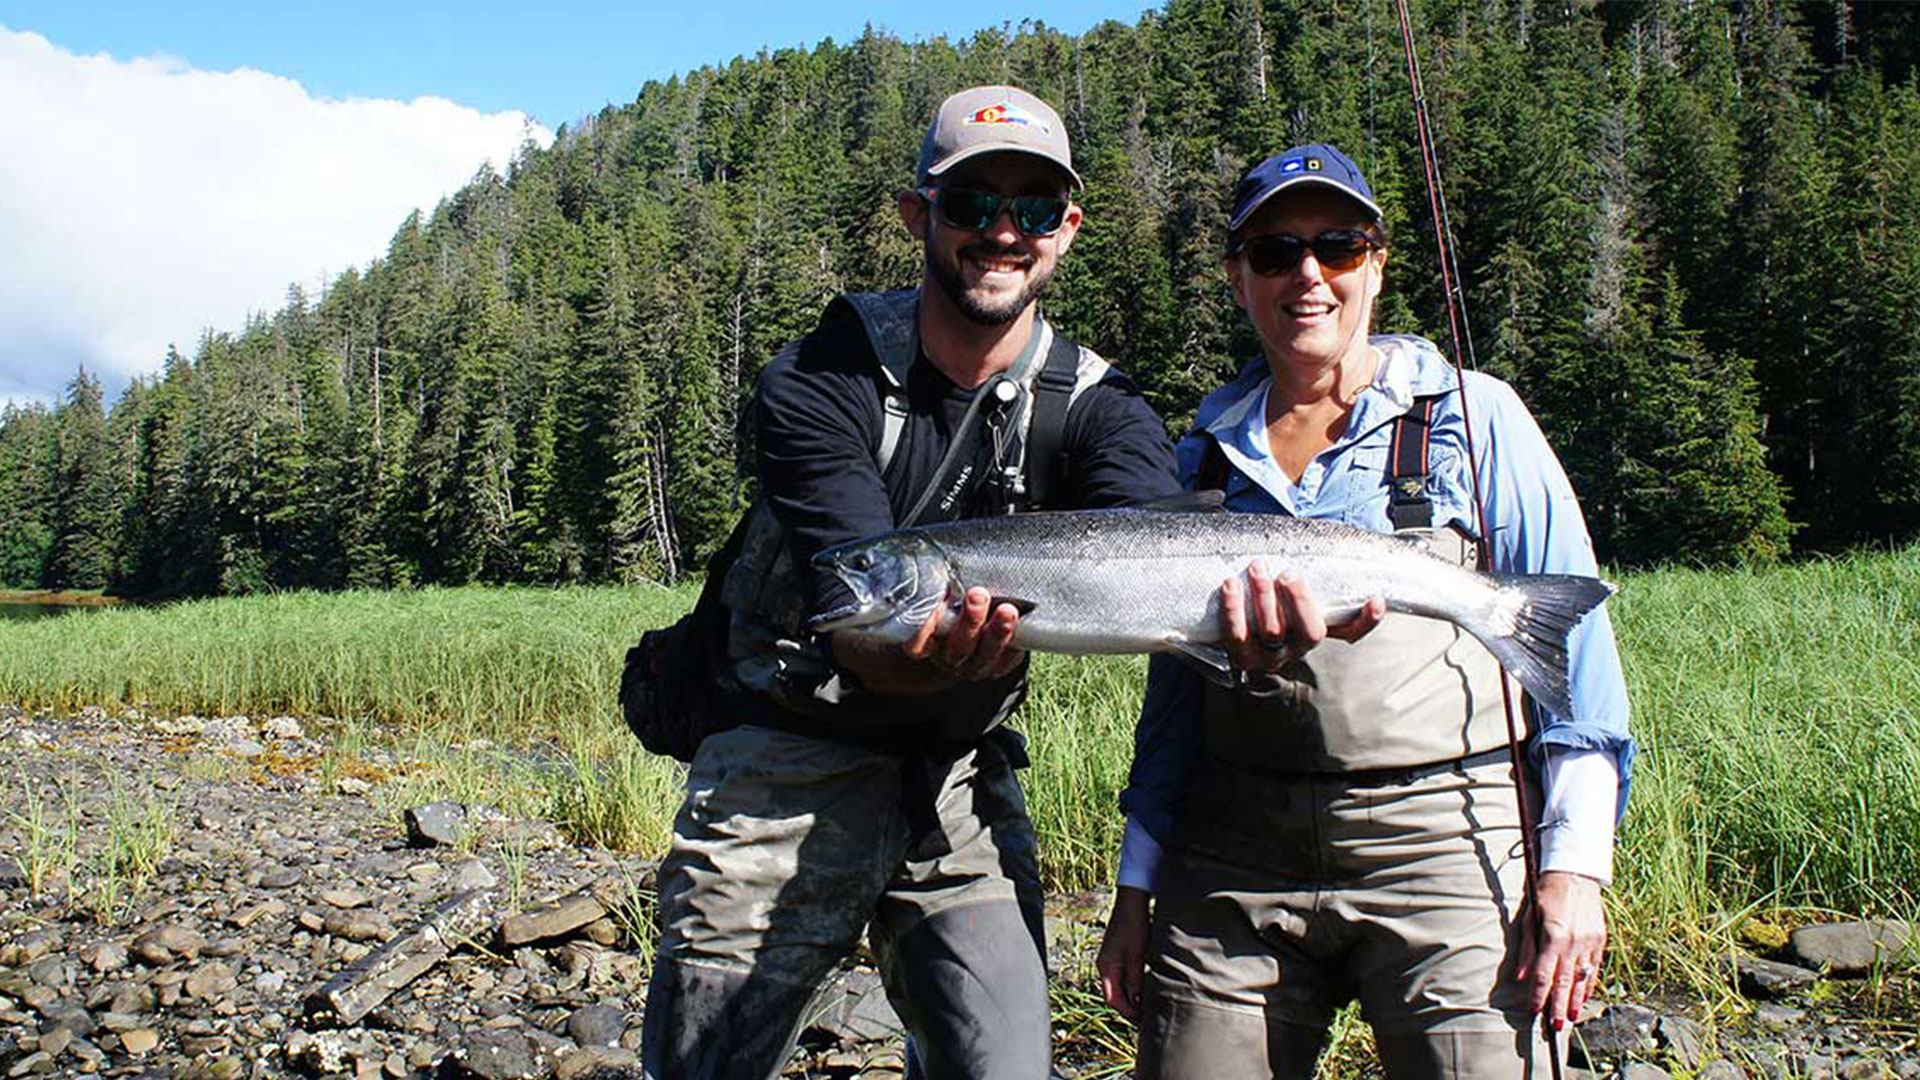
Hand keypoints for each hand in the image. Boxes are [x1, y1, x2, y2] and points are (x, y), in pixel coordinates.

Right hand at [903, 585, 1026, 681]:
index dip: (924, 629)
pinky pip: (1009, 657)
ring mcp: (975, 666)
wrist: (973, 640)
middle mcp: (950, 659)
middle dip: (970, 620)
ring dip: (998, 630)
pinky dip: (1015, 639)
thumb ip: (942, 590)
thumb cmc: (952, 612)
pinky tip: (1023, 621)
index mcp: (929, 645)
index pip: (918, 645)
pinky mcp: (999, 667)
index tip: (935, 604)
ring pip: (987, 653)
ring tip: (1008, 610)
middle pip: (959, 646)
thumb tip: (945, 560)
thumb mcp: (941, 604)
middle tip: (978, 594)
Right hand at [1097, 886, 1151, 1021]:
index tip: (1141, 1021)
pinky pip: (1121, 977)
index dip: (1127, 1013)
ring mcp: (1109, 960)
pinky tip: (1142, 988)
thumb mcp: (1136, 957)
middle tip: (1145, 1019)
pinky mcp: (1116, 954)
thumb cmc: (1134, 927)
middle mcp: (1104, 966)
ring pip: (1117, 986)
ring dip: (1129, 998)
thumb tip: (1135, 1003)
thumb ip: (1135, 981)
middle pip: (1113, 995)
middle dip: (1128, 1008)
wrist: (1131, 903)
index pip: (1112, 999)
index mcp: (1106, 968)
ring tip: (1145, 1007)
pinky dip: (1130, 987)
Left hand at [1218, 561, 1384, 672]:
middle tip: (1288, 573)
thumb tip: (1337, 542)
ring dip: (1265, 598)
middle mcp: (1296, 648)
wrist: (1227, 619)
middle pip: (1309, 632)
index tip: (1376, 601)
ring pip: (1273, 632)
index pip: (1351, 631)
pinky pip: (1235, 636)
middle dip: (1299, 599)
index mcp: (1316, 630)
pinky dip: (1233, 610)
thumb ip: (1311, 572)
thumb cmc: (1264, 597)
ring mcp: (1268, 656)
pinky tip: (1230, 584)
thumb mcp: (1288, 587)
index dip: (1367, 621)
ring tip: (1258, 568)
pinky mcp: (1238, 655)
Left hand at [1517, 870, 1606, 1030]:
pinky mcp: (1600, 940)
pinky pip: (1594, 968)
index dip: (1538, 996)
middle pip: (1564, 981)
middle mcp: (1573, 942)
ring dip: (1576, 1000)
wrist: (1574, 874)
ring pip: (1582, 978)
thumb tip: (1520, 977)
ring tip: (1571, 1019)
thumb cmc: (1544, 895)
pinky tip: (1584, 998)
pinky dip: (1589, 985)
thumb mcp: (1528, 918)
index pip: (1543, 974)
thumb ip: (1526, 949)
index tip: (1534, 1012)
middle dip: (1558, 1006)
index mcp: (1552, 936)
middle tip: (1555, 1027)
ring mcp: (1589, 942)